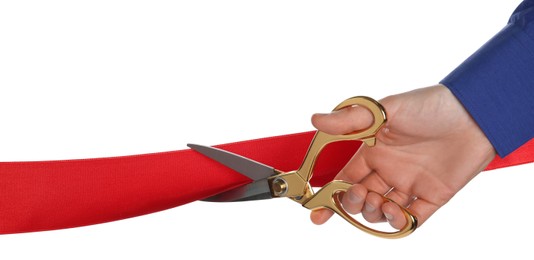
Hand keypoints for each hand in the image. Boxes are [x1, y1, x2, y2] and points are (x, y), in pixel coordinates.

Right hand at [310, 85, 495, 228]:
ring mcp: (410, 184)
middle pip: (360, 198)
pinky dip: (400, 223)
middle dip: (353, 203)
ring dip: (375, 213)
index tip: (317, 209)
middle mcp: (389, 169)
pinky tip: (396, 213)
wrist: (475, 114)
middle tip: (359, 194)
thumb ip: (350, 119)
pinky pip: (413, 219)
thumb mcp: (386, 109)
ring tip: (381, 203)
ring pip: (382, 211)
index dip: (329, 195)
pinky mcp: (433, 195)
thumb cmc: (430, 105)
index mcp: (374, 151)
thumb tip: (315, 119)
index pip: (344, 178)